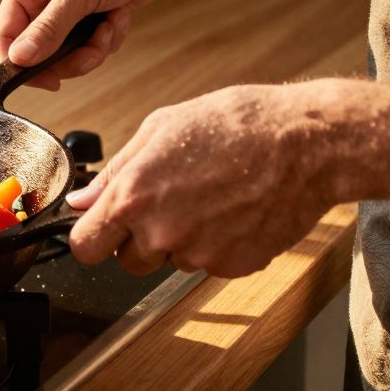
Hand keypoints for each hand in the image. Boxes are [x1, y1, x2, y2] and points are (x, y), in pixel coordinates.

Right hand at [0, 0, 182, 89]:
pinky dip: (107, 39)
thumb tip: (19, 58)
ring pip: (65, 54)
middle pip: (38, 51)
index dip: (18, 63)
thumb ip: (48, 28)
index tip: (45, 79)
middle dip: (69, 57)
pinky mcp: (88, 16)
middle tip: (92, 54)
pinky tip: (119, 18)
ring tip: (110, 27)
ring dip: (93, 48)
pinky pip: (88, 46)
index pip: (4, 35)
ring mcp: (65, 8)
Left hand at [66, 83, 336, 277]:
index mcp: (133, 198)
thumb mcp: (160, 129)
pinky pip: (209, 263)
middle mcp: (161, 234)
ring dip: (180, 240)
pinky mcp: (233, 265)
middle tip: (167, 202)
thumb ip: (115, 172)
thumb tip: (83, 201)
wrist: (306, 144)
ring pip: (170, 261)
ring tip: (208, 197)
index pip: (85, 246)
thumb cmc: (234, 125)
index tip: (99, 228)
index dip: (90, 237)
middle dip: (138, 238)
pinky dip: (216, 244)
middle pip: (127, 261)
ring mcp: (199, 254)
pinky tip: (232, 211)